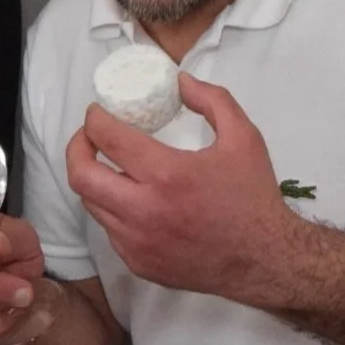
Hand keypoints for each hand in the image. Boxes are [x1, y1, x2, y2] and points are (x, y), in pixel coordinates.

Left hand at [66, 73, 301, 302]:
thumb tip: (179, 81)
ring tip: (106, 163)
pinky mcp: (139, 264)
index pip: (108, 139)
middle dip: (77, 148)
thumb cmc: (253, 196)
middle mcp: (144, 211)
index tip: (97, 112)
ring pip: (90, 204)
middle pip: (81, 176)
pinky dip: (110, 208)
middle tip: (88, 136)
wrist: (267, 260)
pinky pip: (109, 230)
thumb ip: (211, 100)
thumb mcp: (243, 137)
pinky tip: (126, 197)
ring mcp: (138, 242)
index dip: (94, 119)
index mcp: (167, 175)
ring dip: (92, 178)